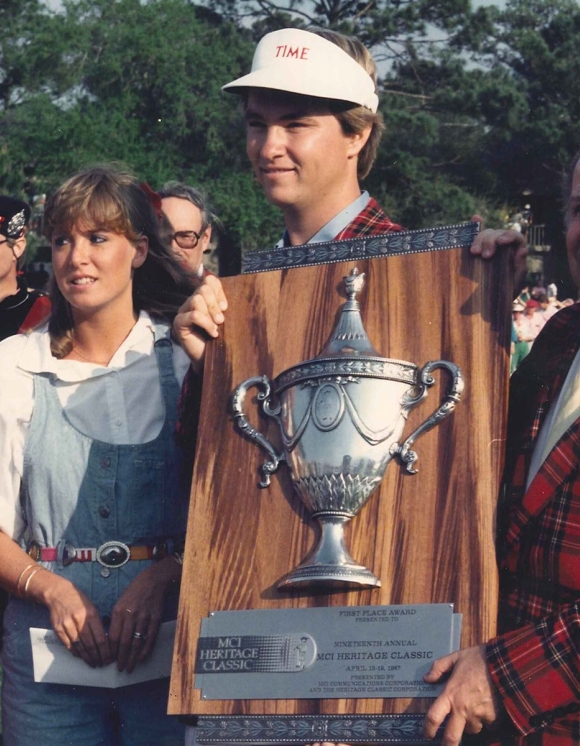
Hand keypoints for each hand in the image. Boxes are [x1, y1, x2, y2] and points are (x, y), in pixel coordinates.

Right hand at [42, 573, 110, 667]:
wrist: (58, 594)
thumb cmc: (79, 600)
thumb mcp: (93, 607)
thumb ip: (98, 622)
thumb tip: (105, 640)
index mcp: (91, 614)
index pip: (100, 638)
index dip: (105, 651)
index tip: (109, 658)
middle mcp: (79, 621)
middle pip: (90, 645)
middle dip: (97, 657)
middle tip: (102, 664)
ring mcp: (67, 626)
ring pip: (79, 647)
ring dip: (86, 657)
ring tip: (93, 663)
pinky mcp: (58, 630)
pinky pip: (68, 645)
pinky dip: (75, 652)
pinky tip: (81, 656)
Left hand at [108, 556, 179, 672]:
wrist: (152, 581)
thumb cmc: (134, 592)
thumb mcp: (120, 602)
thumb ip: (115, 620)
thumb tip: (111, 639)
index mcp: (119, 611)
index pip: (112, 637)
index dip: (111, 651)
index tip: (110, 660)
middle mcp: (131, 615)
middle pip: (124, 642)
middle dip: (121, 658)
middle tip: (120, 669)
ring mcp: (144, 617)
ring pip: (137, 642)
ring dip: (133, 657)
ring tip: (130, 667)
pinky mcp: (155, 618)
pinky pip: (150, 637)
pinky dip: (146, 649)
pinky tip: (142, 657)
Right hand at [173, 275, 227, 371]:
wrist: (212, 360)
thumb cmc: (221, 339)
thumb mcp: (226, 320)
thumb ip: (225, 306)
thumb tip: (230, 297)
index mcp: (204, 298)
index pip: (209, 281)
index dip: (219, 291)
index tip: (226, 308)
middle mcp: (192, 302)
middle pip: (203, 289)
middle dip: (215, 304)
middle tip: (221, 320)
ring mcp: (183, 311)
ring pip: (196, 300)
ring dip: (210, 314)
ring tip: (216, 327)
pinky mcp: (178, 323)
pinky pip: (193, 315)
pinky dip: (206, 324)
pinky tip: (212, 333)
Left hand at [422, 644, 501, 745]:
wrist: (504, 663)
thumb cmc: (478, 659)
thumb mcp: (455, 657)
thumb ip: (439, 667)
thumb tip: (426, 678)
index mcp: (450, 695)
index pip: (434, 717)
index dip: (428, 729)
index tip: (426, 735)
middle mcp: (462, 709)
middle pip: (452, 737)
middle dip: (448, 745)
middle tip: (446, 745)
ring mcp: (479, 716)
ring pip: (472, 729)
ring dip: (471, 724)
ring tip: (475, 709)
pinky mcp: (494, 719)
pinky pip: (489, 725)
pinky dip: (488, 720)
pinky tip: (489, 708)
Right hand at [469, 214, 527, 286]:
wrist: (492, 302)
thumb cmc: (506, 292)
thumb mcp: (515, 284)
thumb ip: (520, 268)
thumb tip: (523, 250)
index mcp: (516, 251)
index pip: (515, 237)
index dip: (508, 236)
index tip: (500, 242)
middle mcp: (504, 245)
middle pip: (497, 234)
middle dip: (489, 241)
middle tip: (484, 256)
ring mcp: (490, 245)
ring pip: (486, 234)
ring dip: (479, 240)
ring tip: (473, 252)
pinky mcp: (478, 249)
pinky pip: (477, 234)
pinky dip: (476, 225)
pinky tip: (475, 218)